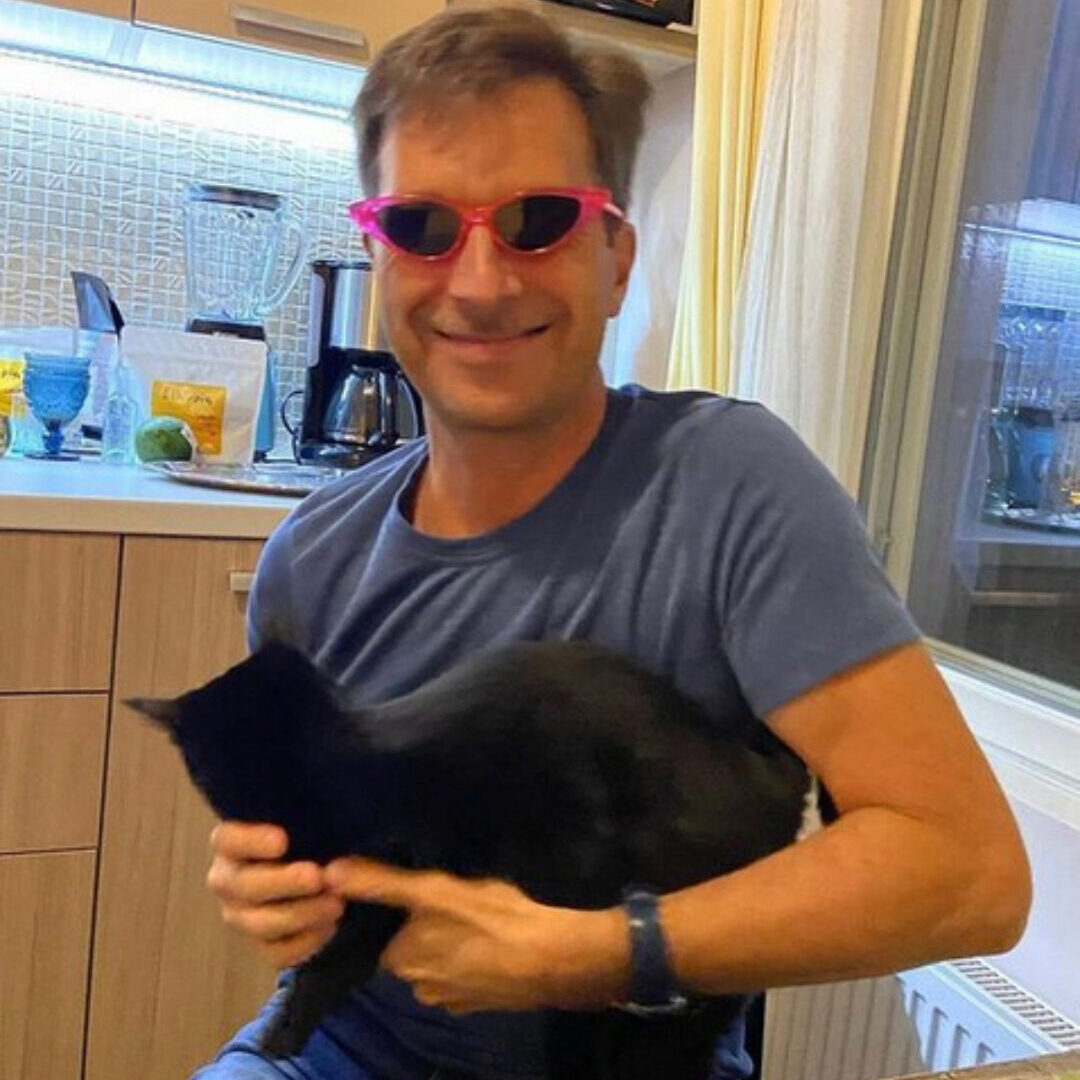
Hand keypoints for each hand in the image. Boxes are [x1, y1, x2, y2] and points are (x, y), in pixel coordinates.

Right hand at [206, 822, 344, 968]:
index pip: (226, 839)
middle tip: (316, 876)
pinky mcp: (264, 945)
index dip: (249, 841)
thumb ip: (321, 830)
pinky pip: (276, 953)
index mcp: (235, 843)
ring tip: (336, 903)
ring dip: (299, 914)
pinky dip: (304, 943)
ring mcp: (243, 916)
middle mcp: (230, 880)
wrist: (331, 876)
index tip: (282, 840)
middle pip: (240, 885)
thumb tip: (331, 850)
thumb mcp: (320, 826)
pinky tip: (330, 926)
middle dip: (281, 882)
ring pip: (257, 923)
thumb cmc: (318, 839)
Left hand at [323, 858, 628, 1014]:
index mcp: (398, 961)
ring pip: (437, 963)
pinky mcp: (480, 1003)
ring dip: (447, 943)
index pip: (381, 934)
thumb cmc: (488, 918)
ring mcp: (451, 1000)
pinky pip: (463, 975)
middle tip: (446, 899)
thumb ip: (381, 882)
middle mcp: (417, 988)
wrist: (549, 958)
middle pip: (408, 949)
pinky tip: (487, 939)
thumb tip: (328, 872)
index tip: (415, 892)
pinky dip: (470, 959)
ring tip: (470, 916)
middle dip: (421, 928)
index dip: (395, 912)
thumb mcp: (432, 889)